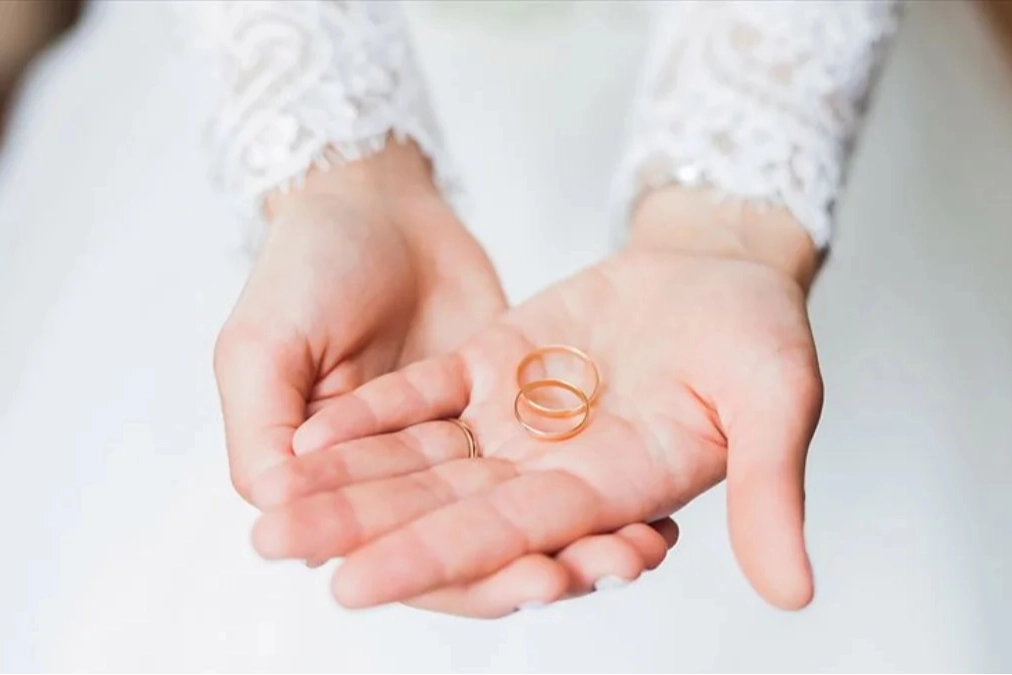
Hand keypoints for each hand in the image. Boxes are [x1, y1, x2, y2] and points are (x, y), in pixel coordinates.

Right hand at [214, 142, 676, 616]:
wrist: (371, 200)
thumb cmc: (302, 268)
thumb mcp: (261, 347)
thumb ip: (263, 435)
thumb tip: (277, 518)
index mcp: (344, 485)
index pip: (411, 553)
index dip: (472, 577)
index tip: (537, 580)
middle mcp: (409, 479)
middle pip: (483, 544)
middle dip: (546, 566)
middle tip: (612, 568)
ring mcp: (466, 443)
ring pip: (525, 509)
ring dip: (583, 536)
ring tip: (643, 546)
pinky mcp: (510, 405)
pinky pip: (558, 454)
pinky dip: (601, 483)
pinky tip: (652, 502)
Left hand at [250, 189, 824, 610]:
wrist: (720, 270)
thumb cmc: (760, 334)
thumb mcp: (777, 400)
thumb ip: (770, 489)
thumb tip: (796, 596)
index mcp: (612, 486)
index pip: (510, 532)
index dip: (434, 558)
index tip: (352, 586)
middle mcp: (552, 466)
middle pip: (443, 506)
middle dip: (358, 529)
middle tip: (271, 546)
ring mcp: (518, 416)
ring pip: (420, 458)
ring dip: (346, 478)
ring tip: (270, 504)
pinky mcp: (496, 364)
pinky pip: (425, 393)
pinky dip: (372, 413)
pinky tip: (310, 433)